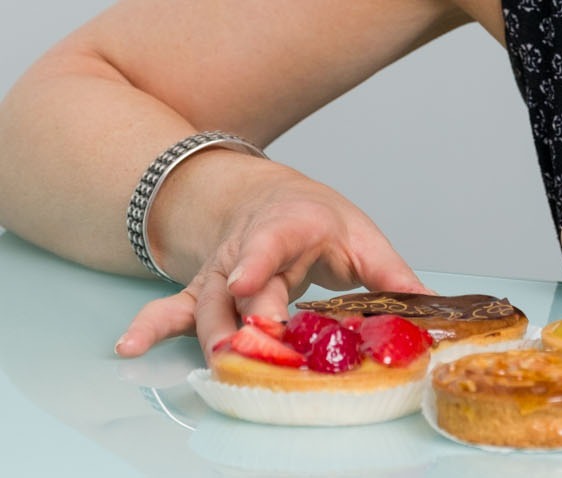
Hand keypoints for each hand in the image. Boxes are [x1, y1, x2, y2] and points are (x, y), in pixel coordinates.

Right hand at [114, 164, 426, 357]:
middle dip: (241, 318)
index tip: (249, 285)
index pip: (270, 242)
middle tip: (246, 348)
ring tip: (217, 363)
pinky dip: (150, 328)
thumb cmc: (318, 219)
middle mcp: (246, 249)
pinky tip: (129, 347)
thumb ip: (393, 276)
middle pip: (236, 286)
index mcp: (289, 226)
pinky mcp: (206, 293)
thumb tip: (432, 309)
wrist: (270, 197)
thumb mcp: (362, 237)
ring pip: (206, 303)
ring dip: (209, 334)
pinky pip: (175, 310)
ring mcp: (220, 272)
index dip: (259, 263)